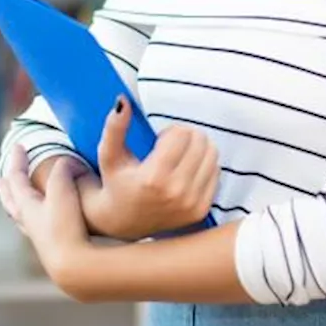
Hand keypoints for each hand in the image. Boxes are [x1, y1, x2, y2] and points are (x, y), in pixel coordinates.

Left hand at [0, 143, 90, 289]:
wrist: (74, 265)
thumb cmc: (66, 226)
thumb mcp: (63, 189)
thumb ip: (62, 169)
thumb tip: (66, 162)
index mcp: (27, 206)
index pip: (17, 179)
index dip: (18, 160)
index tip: (18, 146)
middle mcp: (28, 222)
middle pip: (10, 201)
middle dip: (6, 188)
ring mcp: (39, 237)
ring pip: (20, 218)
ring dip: (16, 206)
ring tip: (15, 202)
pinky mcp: (52, 248)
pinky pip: (35, 230)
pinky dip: (32, 221)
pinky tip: (40, 224)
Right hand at [78, 95, 219, 239]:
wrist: (122, 223)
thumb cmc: (115, 184)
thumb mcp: (109, 155)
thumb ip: (115, 127)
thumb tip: (122, 101)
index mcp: (153, 178)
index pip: (181, 134)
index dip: (170, 131)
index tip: (158, 141)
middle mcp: (176, 193)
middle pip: (200, 141)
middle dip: (186, 136)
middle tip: (170, 147)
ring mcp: (191, 204)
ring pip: (212, 154)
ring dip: (197, 149)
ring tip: (178, 157)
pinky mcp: (201, 210)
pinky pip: (216, 172)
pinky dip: (204, 166)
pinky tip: (186, 171)